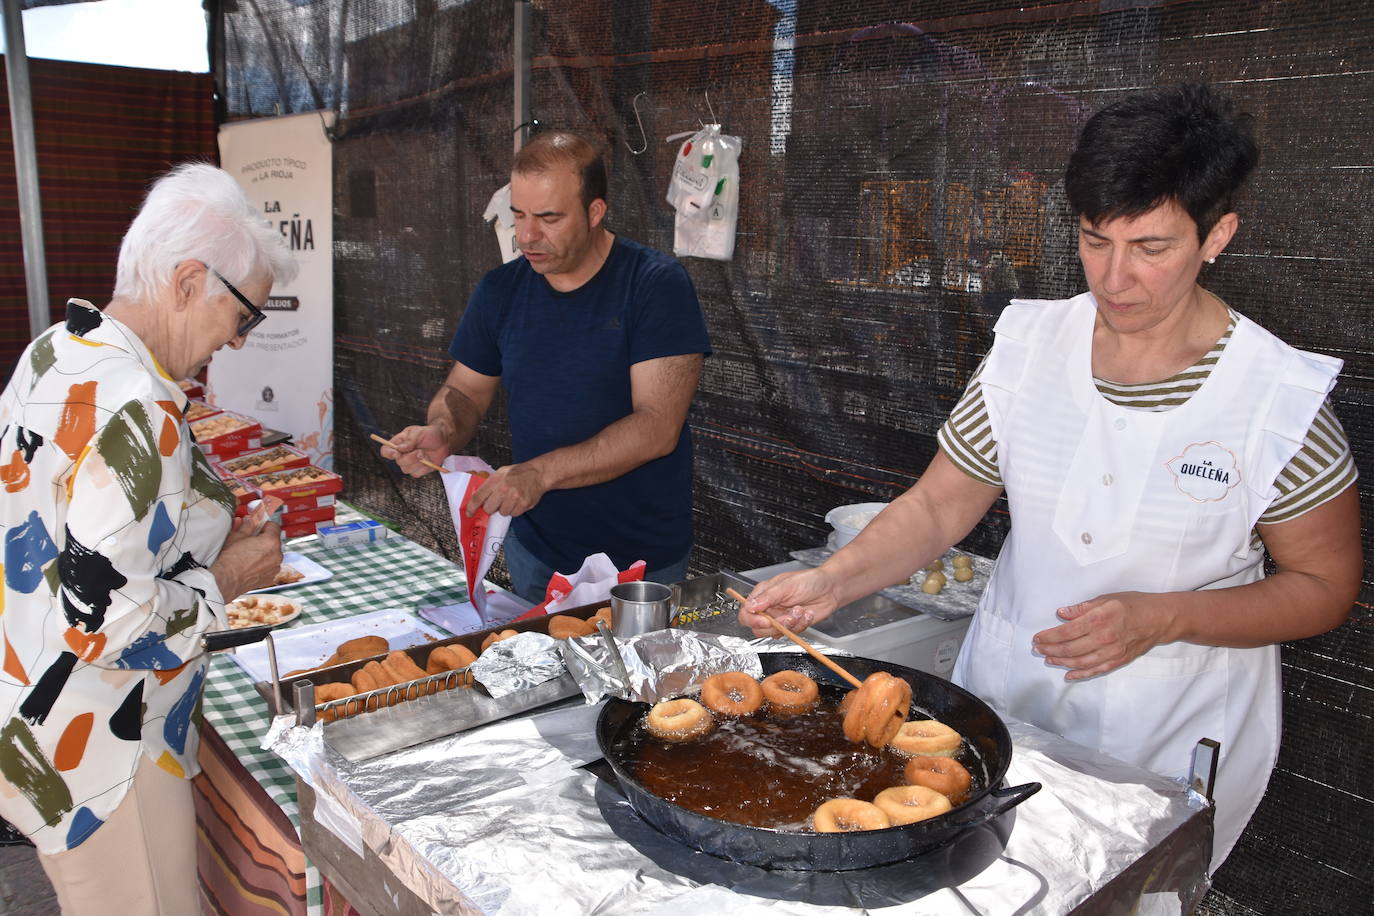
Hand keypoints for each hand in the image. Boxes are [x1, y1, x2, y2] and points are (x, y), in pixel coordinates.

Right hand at [211, 518, 283, 599]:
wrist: (227, 580)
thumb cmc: (231, 560)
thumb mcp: (236, 537)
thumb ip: (246, 526)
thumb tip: (249, 520)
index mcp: (271, 542)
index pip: (274, 526)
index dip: (264, 525)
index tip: (258, 526)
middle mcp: (277, 554)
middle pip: (274, 541)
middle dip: (264, 539)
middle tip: (251, 540)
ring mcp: (275, 567)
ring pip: (273, 554)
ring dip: (265, 552)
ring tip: (249, 554)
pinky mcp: (270, 577)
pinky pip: (270, 566)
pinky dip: (264, 564)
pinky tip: (251, 564)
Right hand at [381, 424, 450, 476]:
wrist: (444, 440)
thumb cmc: (429, 433)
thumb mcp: (419, 432)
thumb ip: (410, 440)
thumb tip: (399, 448)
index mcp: (398, 443)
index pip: (385, 450)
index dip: (388, 454)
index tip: (397, 453)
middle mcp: (402, 454)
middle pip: (398, 462)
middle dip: (410, 457)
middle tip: (420, 451)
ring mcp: (409, 463)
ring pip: (406, 470)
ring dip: (418, 462)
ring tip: (425, 453)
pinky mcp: (418, 470)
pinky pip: (416, 474)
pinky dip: (424, 468)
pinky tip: (428, 460)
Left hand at [465, 462, 546, 516]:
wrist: (538, 473)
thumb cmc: (519, 473)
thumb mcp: (501, 472)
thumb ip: (490, 484)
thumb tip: (479, 498)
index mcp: (495, 480)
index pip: (478, 497)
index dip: (471, 507)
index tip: (469, 513)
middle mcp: (504, 489)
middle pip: (489, 508)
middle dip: (491, 507)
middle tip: (498, 501)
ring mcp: (514, 497)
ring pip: (502, 513)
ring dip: (505, 508)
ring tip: (511, 499)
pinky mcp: (524, 504)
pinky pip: (514, 514)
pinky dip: (515, 510)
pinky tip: (519, 501)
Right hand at [738, 568, 841, 636]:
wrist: (830, 588)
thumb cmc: (809, 580)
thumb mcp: (787, 585)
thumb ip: (768, 597)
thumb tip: (750, 605)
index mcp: (763, 595)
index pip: (746, 613)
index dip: (753, 620)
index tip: (766, 621)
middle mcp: (769, 608)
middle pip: (759, 628)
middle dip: (776, 625)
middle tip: (789, 617)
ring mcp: (781, 618)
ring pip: (776, 633)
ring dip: (791, 625)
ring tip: (801, 611)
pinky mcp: (793, 626)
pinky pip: (792, 634)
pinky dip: (801, 625)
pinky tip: (807, 614)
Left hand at [1032, 591, 1171, 679]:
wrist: (1160, 619)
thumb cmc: (1132, 604)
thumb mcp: (1106, 598)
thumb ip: (1082, 607)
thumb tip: (1061, 613)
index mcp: (1099, 619)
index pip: (1067, 631)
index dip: (1049, 636)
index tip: (1037, 638)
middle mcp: (1104, 638)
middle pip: (1070, 648)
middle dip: (1050, 650)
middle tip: (1037, 649)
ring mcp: (1112, 652)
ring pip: (1080, 662)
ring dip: (1061, 662)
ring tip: (1048, 659)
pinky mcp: (1118, 661)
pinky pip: (1096, 670)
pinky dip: (1080, 674)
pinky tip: (1068, 674)